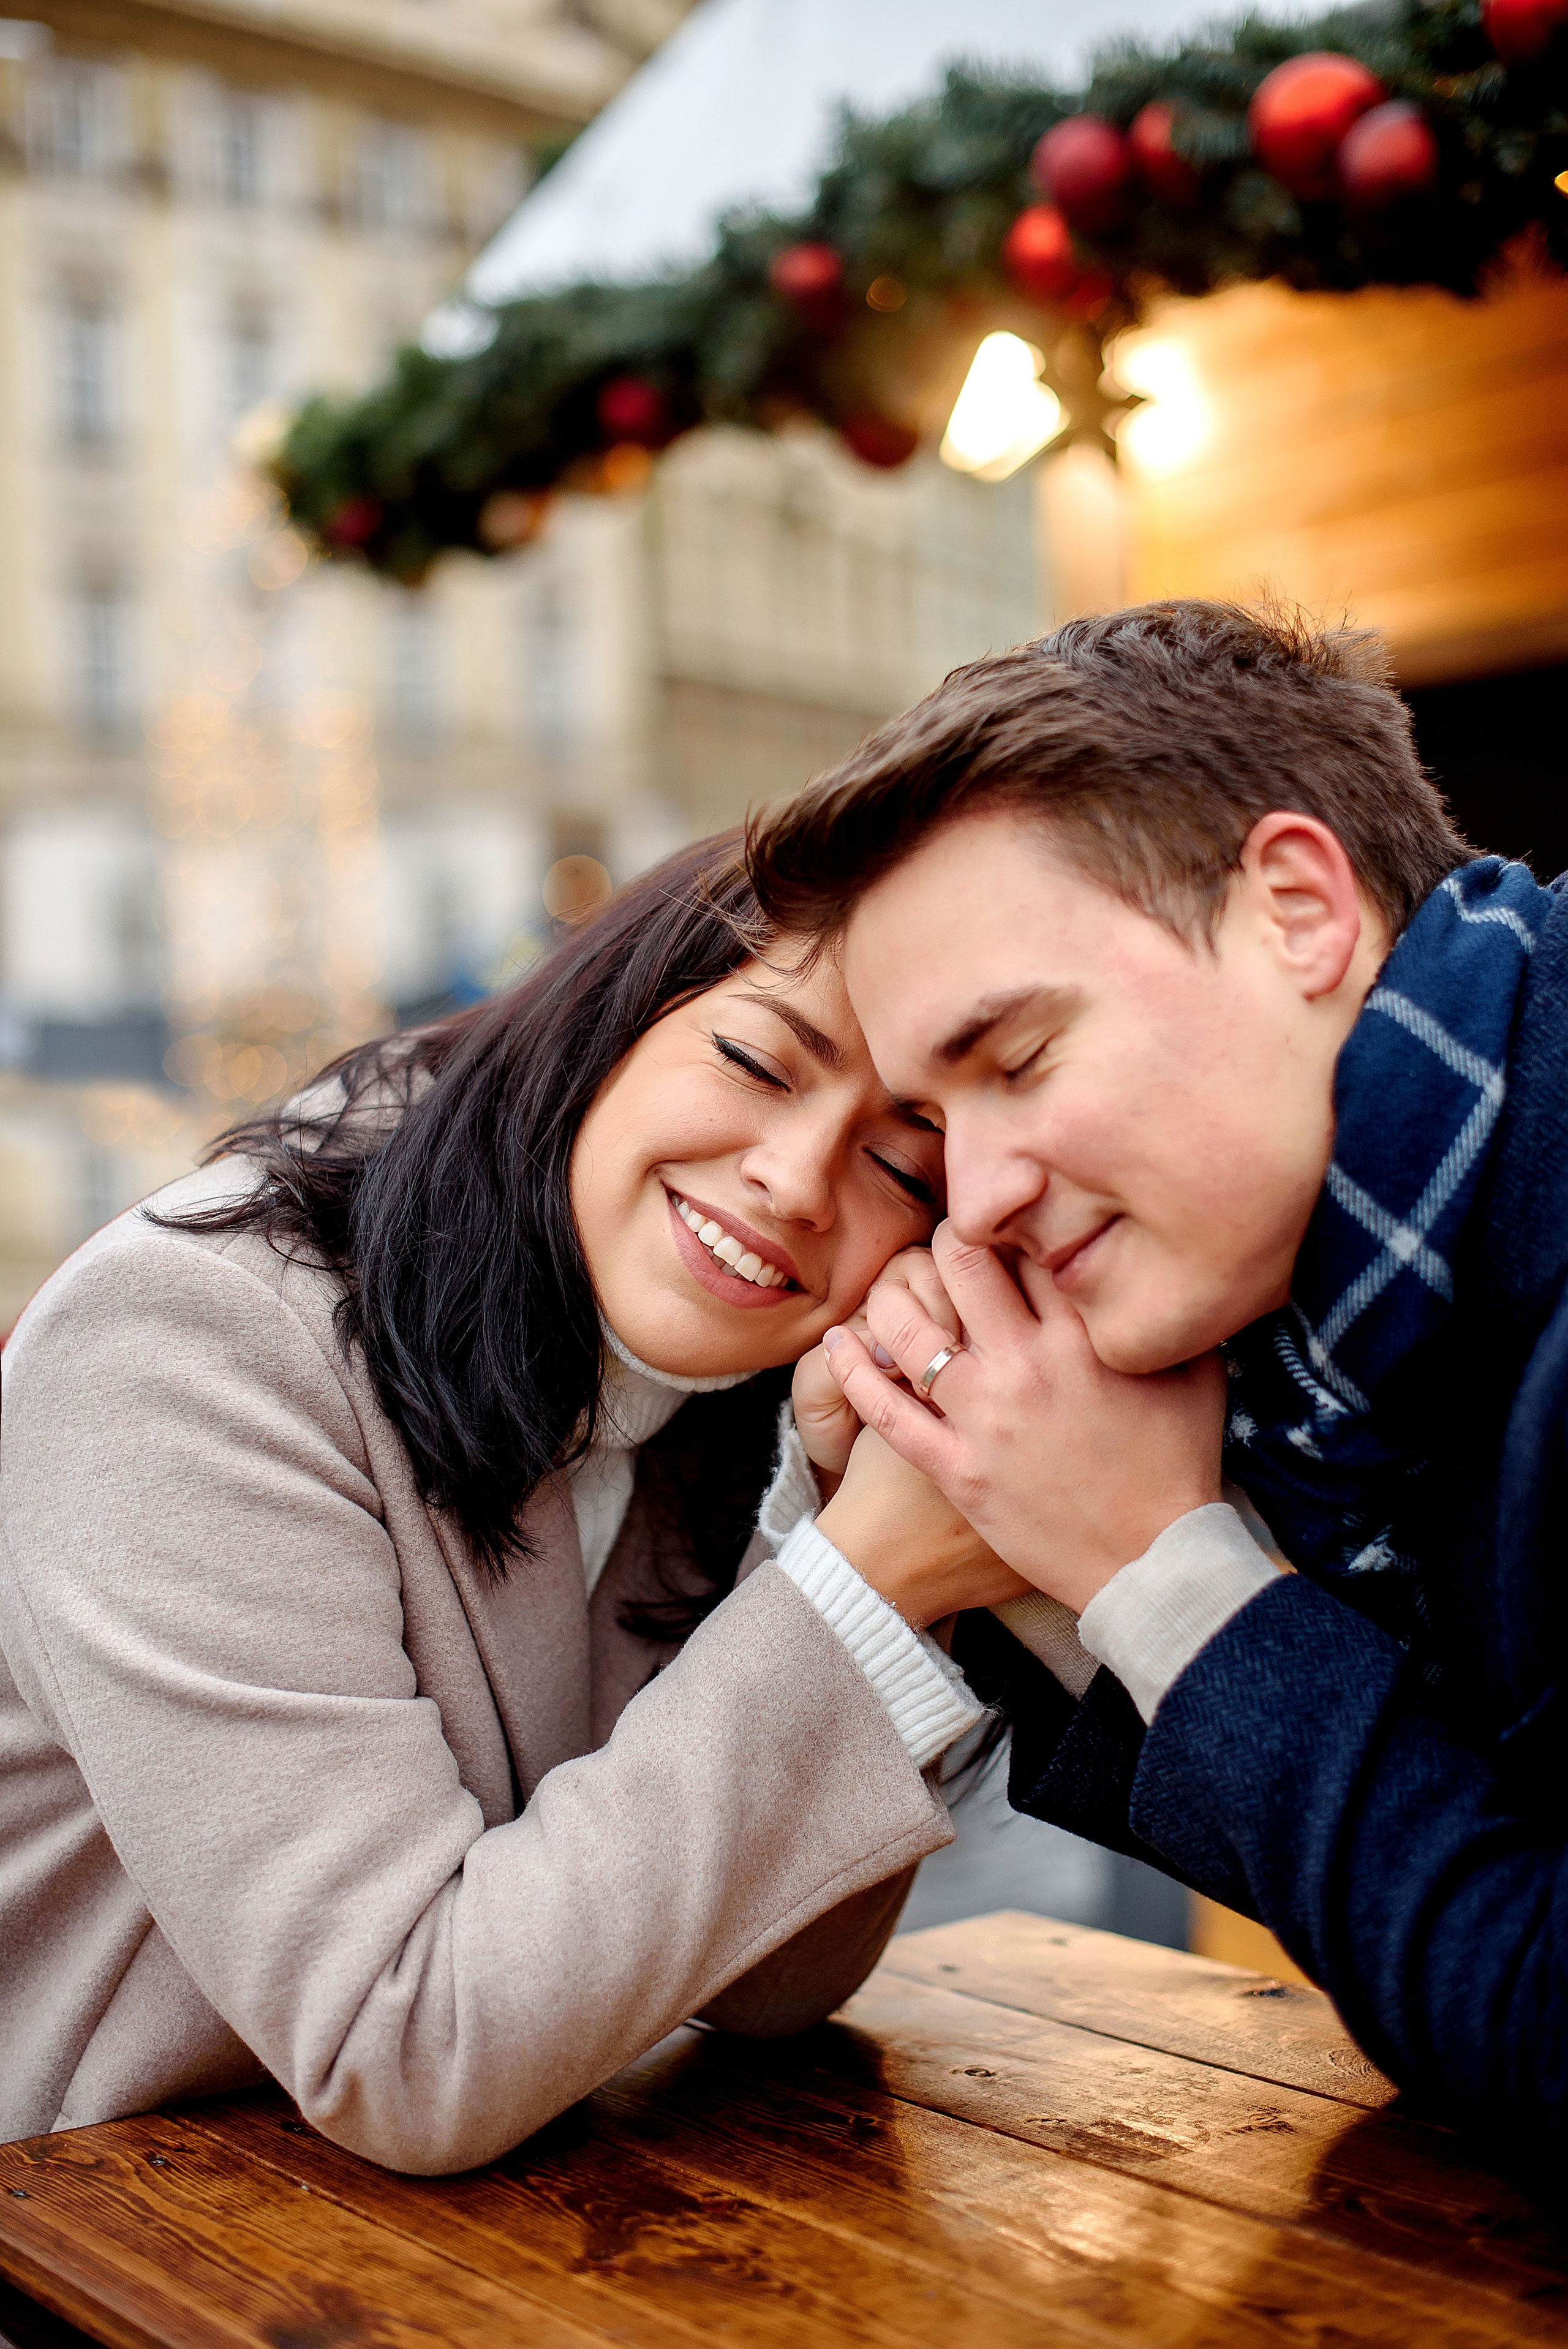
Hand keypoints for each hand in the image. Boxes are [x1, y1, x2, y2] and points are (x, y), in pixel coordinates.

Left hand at [823, 1223, 1226, 1613]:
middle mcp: (1028, 1365)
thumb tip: (1155, 1271)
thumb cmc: (1178, 1468)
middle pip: (962, 1265)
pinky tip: (837, 1344)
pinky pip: (889, 1413)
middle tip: (942, 1244)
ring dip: (890, 1298)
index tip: (1001, 1223)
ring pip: (911, 1330)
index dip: (1009, 1223)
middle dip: (946, 1241)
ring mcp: (987, 1419)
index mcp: (1084, 1335)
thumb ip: (1165, 1317)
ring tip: (887, 1288)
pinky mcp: (958, 1470)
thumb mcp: (1195, 1376)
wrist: (1153, 1563)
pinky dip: (855, 1374)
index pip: (1028, 1245)